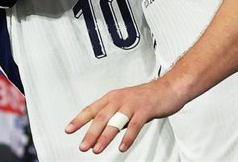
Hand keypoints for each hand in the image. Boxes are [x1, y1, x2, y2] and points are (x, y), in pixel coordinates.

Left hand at [65, 79, 184, 153]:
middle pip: (101, 117)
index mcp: (113, 97)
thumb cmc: (147, 97)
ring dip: (105, 136)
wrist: (168, 88)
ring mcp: (132, 104)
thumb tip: (101, 132)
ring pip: (115, 121)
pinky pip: (134, 125)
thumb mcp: (125, 104)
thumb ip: (114, 116)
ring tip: (97, 149)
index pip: (92, 109)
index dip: (79, 120)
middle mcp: (120, 99)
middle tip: (83, 146)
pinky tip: (122, 147)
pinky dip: (128, 137)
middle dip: (90, 133)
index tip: (69, 129)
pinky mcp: (145, 110)